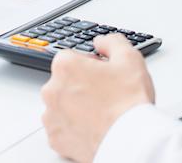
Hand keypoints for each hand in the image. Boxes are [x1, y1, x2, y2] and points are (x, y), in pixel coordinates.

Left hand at [42, 34, 155, 162]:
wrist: (130, 140)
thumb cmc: (129, 103)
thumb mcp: (129, 58)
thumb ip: (112, 42)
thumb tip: (102, 41)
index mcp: (65, 66)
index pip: (72, 57)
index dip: (90, 64)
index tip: (103, 74)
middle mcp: (52, 90)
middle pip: (64, 81)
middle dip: (81, 85)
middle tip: (105, 94)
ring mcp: (51, 116)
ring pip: (62, 105)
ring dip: (76, 107)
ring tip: (101, 113)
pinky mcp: (56, 139)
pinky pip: (62, 128)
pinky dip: (73, 128)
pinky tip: (92, 127)